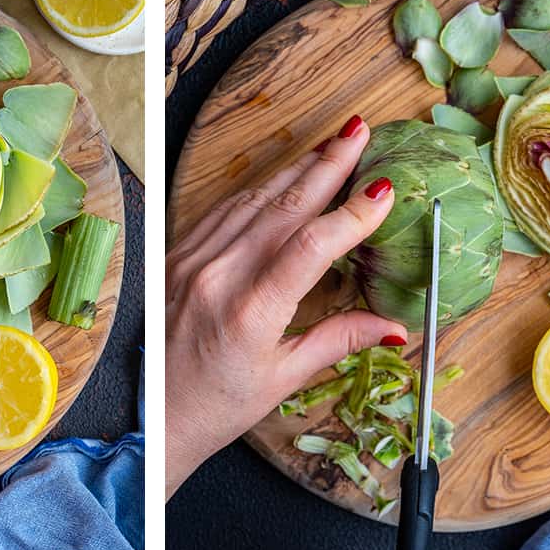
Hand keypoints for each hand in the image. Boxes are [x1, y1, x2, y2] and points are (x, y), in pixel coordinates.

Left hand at [165, 114, 406, 496]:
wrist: (154, 418)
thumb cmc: (216, 406)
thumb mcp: (282, 380)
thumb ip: (337, 341)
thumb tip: (395, 326)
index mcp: (249, 312)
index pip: (312, 245)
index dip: (352, 212)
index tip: (385, 187)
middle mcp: (217, 276)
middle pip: (283, 206)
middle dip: (327, 164)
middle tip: (360, 131)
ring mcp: (192, 262)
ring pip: (253, 200)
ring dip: (295, 169)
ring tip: (331, 145)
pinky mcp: (177, 257)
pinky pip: (223, 211)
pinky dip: (258, 189)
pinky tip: (282, 176)